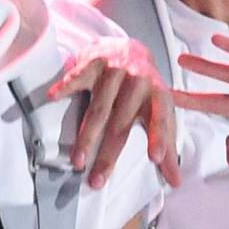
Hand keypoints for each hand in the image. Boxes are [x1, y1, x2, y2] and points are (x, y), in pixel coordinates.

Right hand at [48, 36, 181, 189]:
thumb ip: (168, 144)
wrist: (130, 46)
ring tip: (77, 161)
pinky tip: (52, 97)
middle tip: (98, 180)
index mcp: (158, 95)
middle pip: (121, 123)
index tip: (155, 159)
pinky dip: (65, 87)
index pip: (160, 118)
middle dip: (109, 154)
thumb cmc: (145, 88)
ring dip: (86, 136)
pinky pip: (77, 77)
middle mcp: (137, 82)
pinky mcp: (94, 63)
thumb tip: (176, 182)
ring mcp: (115, 71)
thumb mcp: (162, 111)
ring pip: (98, 109)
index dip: (159, 137)